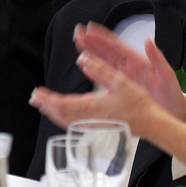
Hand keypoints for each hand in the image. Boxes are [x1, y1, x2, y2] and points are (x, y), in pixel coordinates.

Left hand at [29, 52, 156, 135]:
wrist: (151, 124)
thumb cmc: (139, 104)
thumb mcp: (121, 81)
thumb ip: (101, 70)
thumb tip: (83, 60)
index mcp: (94, 106)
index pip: (64, 104)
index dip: (48, 99)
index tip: (37, 93)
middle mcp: (91, 118)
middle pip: (61, 114)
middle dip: (46, 105)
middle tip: (34, 97)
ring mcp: (94, 124)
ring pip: (67, 121)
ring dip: (53, 112)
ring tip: (43, 105)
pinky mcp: (98, 127)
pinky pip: (75, 124)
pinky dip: (64, 118)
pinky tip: (63, 115)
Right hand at [74, 23, 185, 120]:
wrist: (175, 112)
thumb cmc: (172, 93)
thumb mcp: (166, 74)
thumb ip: (157, 57)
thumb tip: (149, 40)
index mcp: (138, 61)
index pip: (118, 46)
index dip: (104, 37)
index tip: (91, 29)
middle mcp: (129, 67)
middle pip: (107, 52)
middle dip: (92, 42)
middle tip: (78, 34)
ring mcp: (124, 77)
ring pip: (104, 62)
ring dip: (91, 53)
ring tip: (78, 43)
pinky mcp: (122, 88)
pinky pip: (105, 77)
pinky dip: (95, 70)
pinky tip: (85, 66)